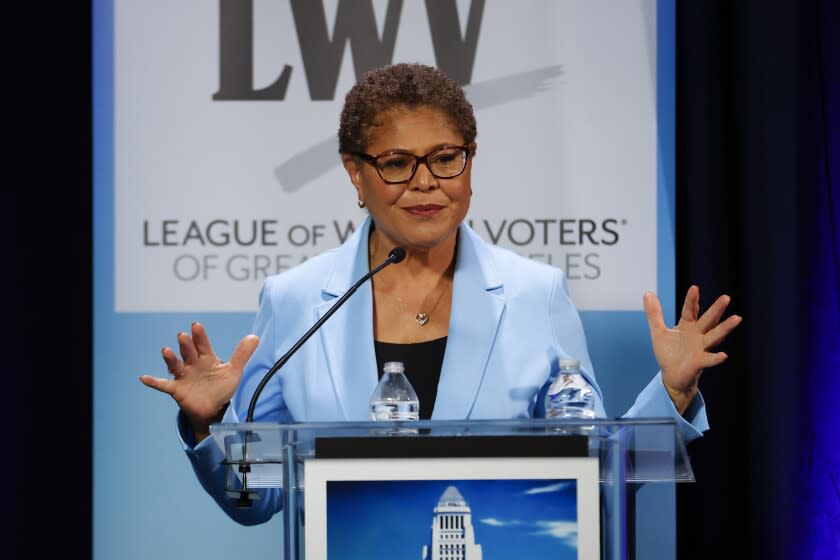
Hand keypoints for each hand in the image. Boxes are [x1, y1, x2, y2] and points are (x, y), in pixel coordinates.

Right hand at [139, 322, 258, 442]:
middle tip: (183, 336)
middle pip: (188, 352)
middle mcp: (193, 364)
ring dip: (171, 359)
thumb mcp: (234, 372)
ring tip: (166, 351)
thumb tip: (255, 337)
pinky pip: (163, 385)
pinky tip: (144, 378)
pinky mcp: (177, 390)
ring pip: (176, 365)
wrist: (213, 410)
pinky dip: (154, 382)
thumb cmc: (222, 388)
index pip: (202, 344)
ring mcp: (184, 376)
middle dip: (185, 345)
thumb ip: (242, 354)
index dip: (199, 336)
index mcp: (206, 358)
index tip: (196, 326)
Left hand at [643, 286, 741, 414]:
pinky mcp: (699, 362)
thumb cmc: (668, 353)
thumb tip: (648, 293)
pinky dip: (715, 358)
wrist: (671, 376)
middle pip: (708, 320)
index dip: (692, 300)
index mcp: (687, 326)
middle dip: (716, 309)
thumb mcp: (659, 332)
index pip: (690, 310)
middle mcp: (697, 335)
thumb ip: (654, 314)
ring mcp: (701, 348)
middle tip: (726, 297)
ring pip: (715, 336)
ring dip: (725, 328)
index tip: (694, 288)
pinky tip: (724, 355)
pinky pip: (709, 359)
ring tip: (737, 318)